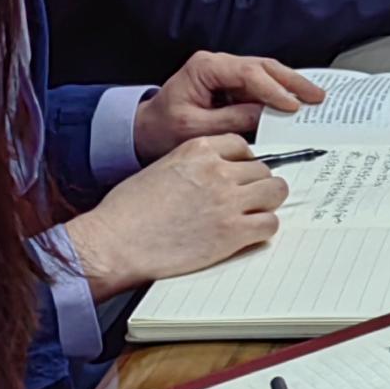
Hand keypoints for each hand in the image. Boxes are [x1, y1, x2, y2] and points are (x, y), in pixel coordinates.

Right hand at [64, 146, 287, 293]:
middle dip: (256, 185)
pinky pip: (270, 224)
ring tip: (251, 215)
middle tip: (246, 200)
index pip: (242, 146)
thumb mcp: (161, 169)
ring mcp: (227, 200)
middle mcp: (217, 170)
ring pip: (275, 192)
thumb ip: (193, 166)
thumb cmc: (127, 212)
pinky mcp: (232, 232)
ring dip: (266, 204)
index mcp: (197, 149)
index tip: (241, 175)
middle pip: (263, 169)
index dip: (244, 163)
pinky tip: (248, 234)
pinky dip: (263, 229)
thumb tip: (213, 175)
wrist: (115, 242)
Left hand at [132, 51, 319, 159]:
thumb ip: (231, 120)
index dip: (272, 89)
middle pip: (263, 66)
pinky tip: (297, 101)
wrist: (147, 128)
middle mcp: (218, 63)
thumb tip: (265, 117)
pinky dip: (281, 91)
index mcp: (205, 67)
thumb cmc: (164, 128)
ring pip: (266, 72)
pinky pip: (262, 84)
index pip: (247, 73)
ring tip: (314, 98)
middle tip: (316, 97)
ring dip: (291, 85)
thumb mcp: (195, 129)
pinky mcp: (233, 84)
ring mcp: (227, 72)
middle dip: (292, 81)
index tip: (291, 106)